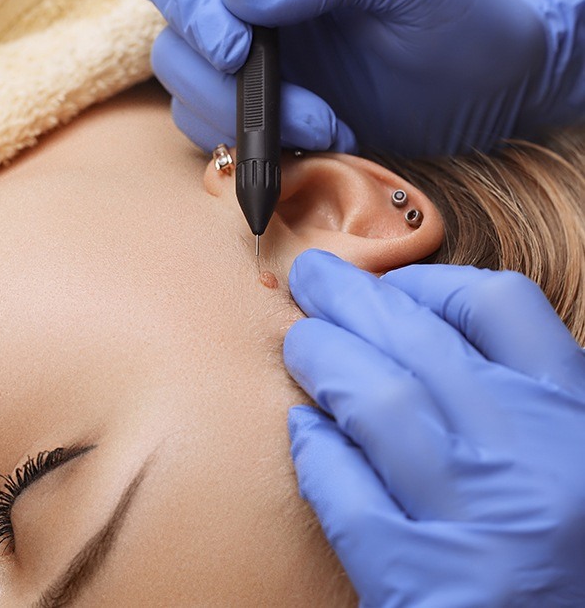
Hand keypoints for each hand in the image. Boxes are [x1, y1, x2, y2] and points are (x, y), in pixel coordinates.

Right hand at [128, 0, 558, 155]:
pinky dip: (250, 146)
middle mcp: (251, 9)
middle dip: (210, 72)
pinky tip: (314, 141)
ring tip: (324, 125)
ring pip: (185, 88)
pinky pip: (213, 132)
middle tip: (270, 92)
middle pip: (170, 30)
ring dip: (243, 117)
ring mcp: (254, 65)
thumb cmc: (459, 24)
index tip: (236, 45)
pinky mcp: (263, 116)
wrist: (483, 95)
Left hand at [284, 249, 584, 605]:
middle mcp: (541, 463)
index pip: (500, 306)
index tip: (389, 287)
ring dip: (323, 358)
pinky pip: (350, 496)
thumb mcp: (564, 456)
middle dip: (349, 297)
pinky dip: (318, 454)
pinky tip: (305, 432)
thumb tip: (411, 331)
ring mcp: (484, 528)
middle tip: (310, 277)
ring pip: (379, 400)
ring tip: (299, 344)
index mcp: (578, 421)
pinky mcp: (430, 589)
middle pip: (418, 339)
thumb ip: (509, 400)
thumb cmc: (560, 550)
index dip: (429, 282)